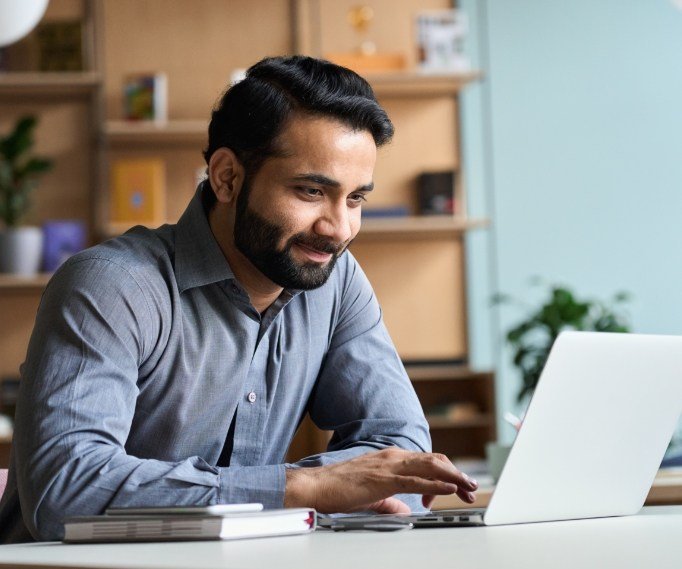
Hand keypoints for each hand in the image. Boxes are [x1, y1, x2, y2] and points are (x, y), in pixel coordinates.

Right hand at [284, 448, 477, 513]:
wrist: (316, 486)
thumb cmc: (338, 489)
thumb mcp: (372, 495)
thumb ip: (391, 501)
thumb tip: (406, 510)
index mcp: (390, 459)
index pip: (426, 462)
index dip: (446, 474)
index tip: (456, 488)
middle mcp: (392, 457)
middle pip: (434, 461)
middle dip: (456, 474)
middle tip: (471, 488)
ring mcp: (389, 466)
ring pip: (430, 466)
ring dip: (453, 477)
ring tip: (469, 486)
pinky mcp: (384, 479)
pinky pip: (416, 480)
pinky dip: (436, 483)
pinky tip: (449, 489)